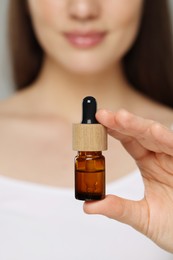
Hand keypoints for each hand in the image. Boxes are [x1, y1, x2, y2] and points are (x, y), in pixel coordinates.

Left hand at [83, 109, 172, 252]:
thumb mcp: (143, 217)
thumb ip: (118, 209)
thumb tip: (88, 206)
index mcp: (150, 164)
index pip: (130, 141)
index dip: (114, 131)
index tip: (97, 122)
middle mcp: (161, 157)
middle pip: (140, 134)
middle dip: (122, 123)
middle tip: (103, 115)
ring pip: (157, 135)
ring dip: (139, 126)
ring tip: (121, 118)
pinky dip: (166, 138)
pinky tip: (153, 131)